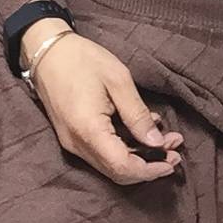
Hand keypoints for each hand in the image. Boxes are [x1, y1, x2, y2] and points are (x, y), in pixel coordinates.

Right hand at [27, 31, 184, 183]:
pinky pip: (101, 153)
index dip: (150, 170)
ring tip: (165, 140)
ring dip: (139, 158)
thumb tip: (156, 142)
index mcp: (89, 130)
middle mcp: (77, 144)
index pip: (122, 167)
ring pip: (109, 165)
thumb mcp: (118, 79)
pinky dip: (124, 149)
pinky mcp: (72, 137)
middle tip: (175, 150)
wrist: (47, 51)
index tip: (172, 160)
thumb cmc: (82, 59)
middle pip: (117, 172)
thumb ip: (137, 114)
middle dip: (149, 165)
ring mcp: (72, 142)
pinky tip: (141, 132)